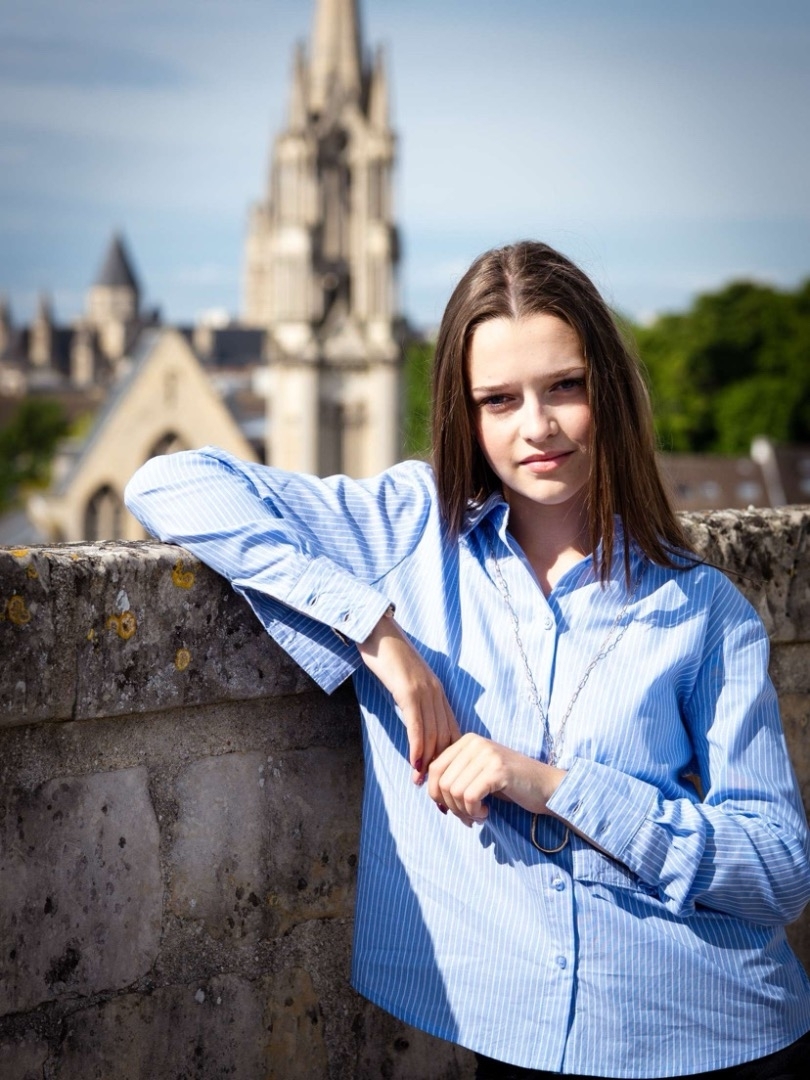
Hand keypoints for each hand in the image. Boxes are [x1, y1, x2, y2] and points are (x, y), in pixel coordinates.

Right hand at [358, 610, 460, 781]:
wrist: (377, 631)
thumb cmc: (387, 658)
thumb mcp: (406, 683)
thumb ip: (413, 702)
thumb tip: (413, 725)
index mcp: (438, 693)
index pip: (450, 732)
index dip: (449, 759)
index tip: (445, 780)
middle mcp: (436, 693)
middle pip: (446, 738)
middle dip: (443, 768)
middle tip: (437, 792)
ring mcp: (424, 691)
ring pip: (433, 734)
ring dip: (429, 764)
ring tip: (424, 785)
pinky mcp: (409, 690)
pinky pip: (417, 724)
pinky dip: (418, 747)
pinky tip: (415, 764)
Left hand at [428, 733, 565, 826]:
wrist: (545, 787)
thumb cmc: (510, 785)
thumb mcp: (477, 774)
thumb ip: (455, 776)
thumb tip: (429, 792)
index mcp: (467, 741)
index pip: (434, 769)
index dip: (436, 794)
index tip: (450, 809)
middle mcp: (475, 742)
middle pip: (442, 782)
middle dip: (451, 806)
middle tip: (467, 817)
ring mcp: (487, 754)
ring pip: (454, 791)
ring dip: (464, 811)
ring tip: (478, 815)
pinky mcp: (498, 770)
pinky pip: (470, 797)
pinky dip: (474, 811)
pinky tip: (486, 813)